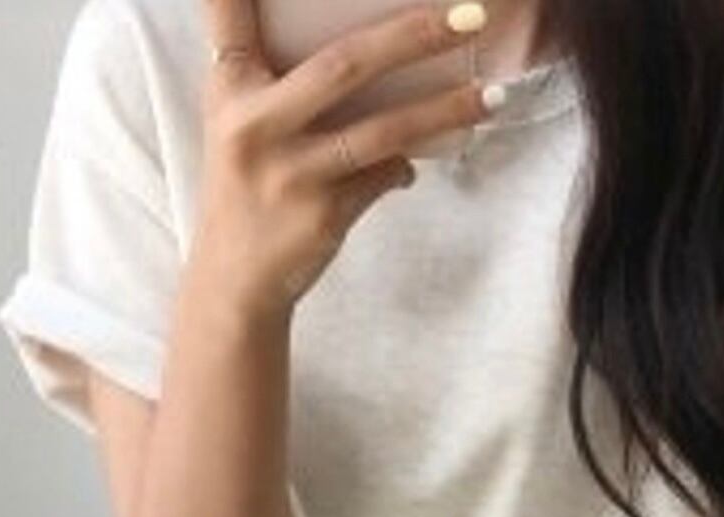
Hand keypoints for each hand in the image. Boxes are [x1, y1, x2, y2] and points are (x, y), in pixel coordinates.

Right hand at [192, 0, 498, 316]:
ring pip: (383, 130)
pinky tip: (422, 162)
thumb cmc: (250, 189)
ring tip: (493, 97)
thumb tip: (380, 48)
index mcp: (231, 88)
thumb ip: (283, 78)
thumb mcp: (246, 123)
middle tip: (471, 14)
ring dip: (445, 112)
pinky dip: (407, 167)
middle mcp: (253, 125)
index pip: (230, 11)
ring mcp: (289, 174)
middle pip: (345, 64)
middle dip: (414, 35)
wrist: (233, 282)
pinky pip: (384, 178)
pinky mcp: (320, 216)